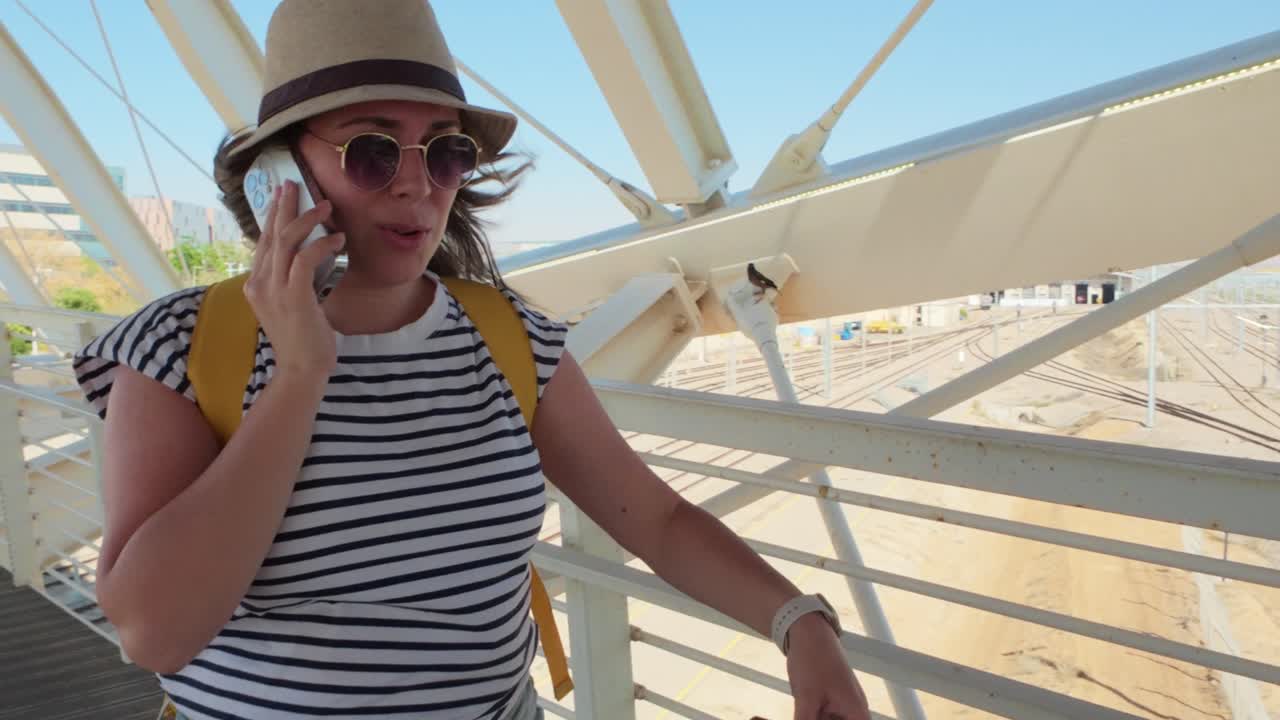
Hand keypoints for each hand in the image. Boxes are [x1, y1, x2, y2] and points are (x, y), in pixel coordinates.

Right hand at [242, 180, 344, 382]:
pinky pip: (306, 258)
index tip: (281, 195)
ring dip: (308, 218)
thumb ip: (292, 283)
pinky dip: (323, 244)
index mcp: (256, 285)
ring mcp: (273, 289)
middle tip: (293, 183)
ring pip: (287, 240)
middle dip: (283, 206)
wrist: (302, 370)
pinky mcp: (293, 296)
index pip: (264, 242)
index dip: (273, 217)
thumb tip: (307, 260)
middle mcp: (259, 283)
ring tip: (327, 206)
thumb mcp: (292, 306)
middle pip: (271, 234)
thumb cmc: (304, 341)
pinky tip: (339, 239)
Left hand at [785, 614, 870, 719]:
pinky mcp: (829, 701)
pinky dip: (811, 717)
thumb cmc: (813, 659)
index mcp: (857, 713)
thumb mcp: (807, 699)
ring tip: (805, 706)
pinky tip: (802, 712)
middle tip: (807, 713)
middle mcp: (853, 712)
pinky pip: (824, 718)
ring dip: (814, 719)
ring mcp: (841, 706)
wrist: (805, 631)